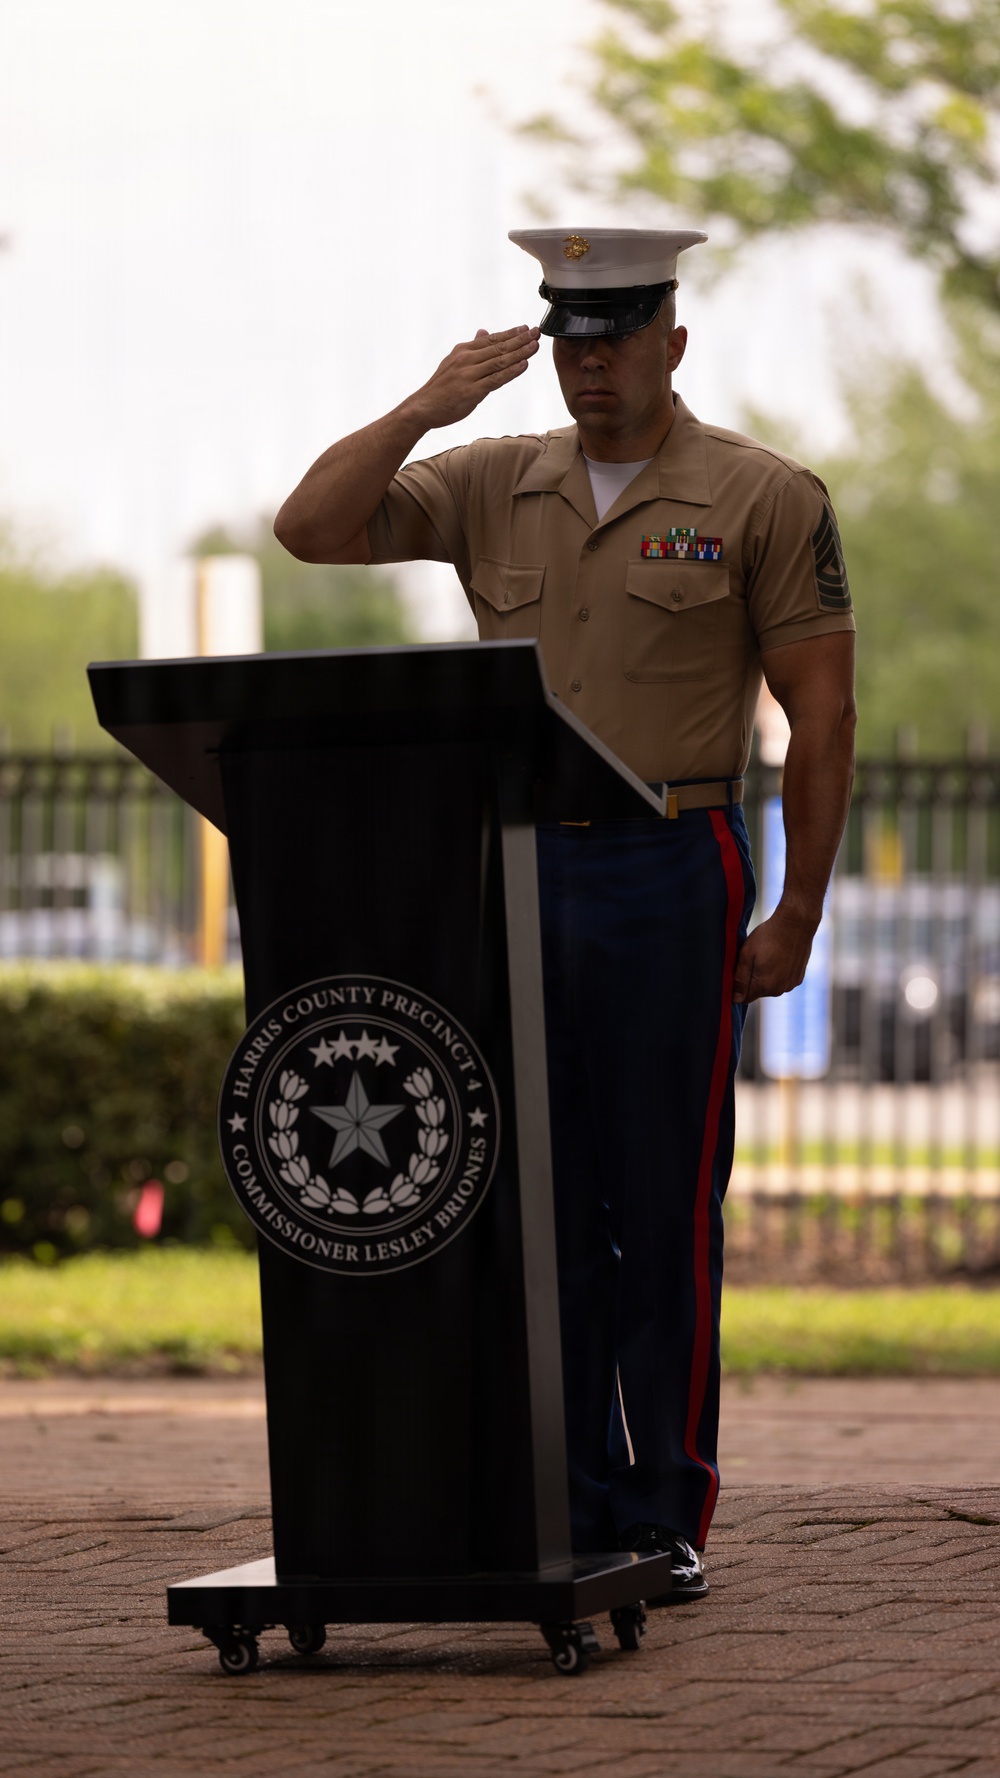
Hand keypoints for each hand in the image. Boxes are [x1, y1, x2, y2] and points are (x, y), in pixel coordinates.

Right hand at [406, 326, 539, 430]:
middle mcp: (466, 359)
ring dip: (519, 353)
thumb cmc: (440, 388)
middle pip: (498, 347)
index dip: (510, 333)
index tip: (526, 328)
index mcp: (463, 351)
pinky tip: (523, 365)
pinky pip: (495, 379)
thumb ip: (472, 348)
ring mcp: (469, 375)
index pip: (492, 339)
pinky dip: (511, 371)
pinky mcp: (471, 392)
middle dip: (520, 340)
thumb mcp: (454, 362)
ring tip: (535, 346)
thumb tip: (484, 332)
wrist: (423, 407)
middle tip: (537, 332)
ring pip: (499, 361)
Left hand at [732, 906, 817, 1003]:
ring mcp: (790, 985)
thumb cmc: (768, 936)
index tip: (738, 971)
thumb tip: (734, 999)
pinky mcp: (798, 978)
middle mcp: (778, 990)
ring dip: (766, 977)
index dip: (737, 988)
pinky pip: (782, 981)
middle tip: (753, 959)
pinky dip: (778, 973)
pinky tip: (779, 957)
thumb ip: (740, 979)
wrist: (796, 924)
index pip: (743, 999)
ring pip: (770, 987)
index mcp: (764, 985)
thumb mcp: (746, 955)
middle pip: (757, 993)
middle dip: (752, 980)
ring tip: (767, 956)